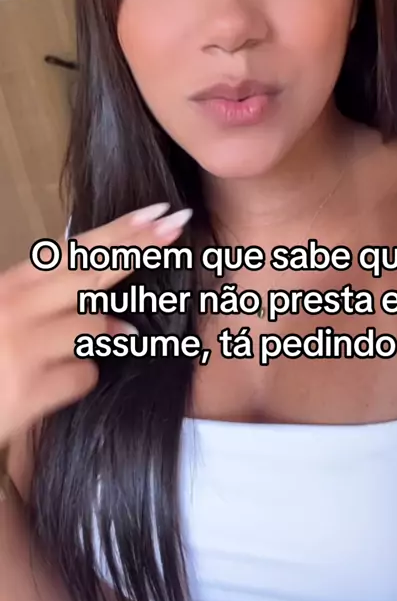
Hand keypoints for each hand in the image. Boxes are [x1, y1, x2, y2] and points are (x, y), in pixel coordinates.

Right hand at [0, 204, 190, 448]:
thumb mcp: (6, 310)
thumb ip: (42, 290)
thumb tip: (87, 266)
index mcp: (11, 285)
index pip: (75, 250)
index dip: (119, 230)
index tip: (157, 213)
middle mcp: (15, 307)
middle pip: (93, 272)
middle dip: (139, 247)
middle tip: (176, 225)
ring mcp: (22, 346)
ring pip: (96, 327)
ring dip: (105, 335)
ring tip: (83, 345)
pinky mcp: (29, 388)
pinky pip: (84, 376)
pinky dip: (78, 380)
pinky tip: (53, 384)